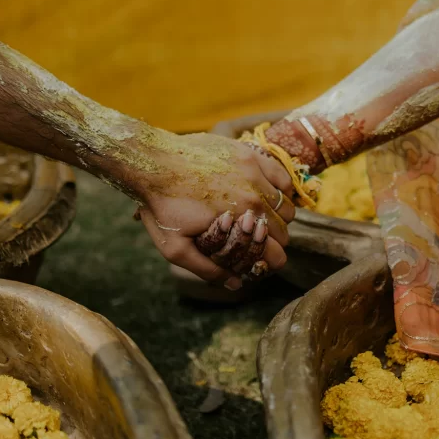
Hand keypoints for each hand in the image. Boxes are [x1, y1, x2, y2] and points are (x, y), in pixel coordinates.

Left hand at [132, 132, 295, 289]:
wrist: (152, 162)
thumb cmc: (160, 206)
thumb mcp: (175, 248)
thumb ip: (207, 269)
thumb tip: (236, 284)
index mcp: (240, 222)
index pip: (276, 251)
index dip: (272, 261)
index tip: (265, 260)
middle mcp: (255, 197)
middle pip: (283, 228)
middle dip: (274, 238)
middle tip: (257, 239)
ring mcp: (254, 172)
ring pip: (286, 203)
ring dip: (278, 215)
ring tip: (261, 218)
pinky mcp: (250, 154)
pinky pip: (281, 176)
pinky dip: (280, 189)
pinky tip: (265, 193)